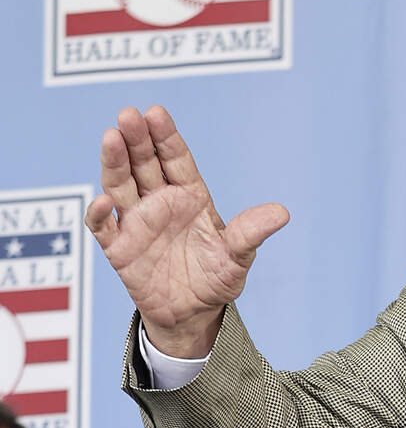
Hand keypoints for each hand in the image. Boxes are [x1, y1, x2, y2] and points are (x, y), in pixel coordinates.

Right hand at [85, 106, 288, 357]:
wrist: (193, 314)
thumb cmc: (216, 278)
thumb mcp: (238, 256)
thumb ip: (251, 233)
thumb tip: (282, 213)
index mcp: (191, 196)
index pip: (176, 159)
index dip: (166, 136)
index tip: (156, 112)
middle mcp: (161, 203)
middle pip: (146, 164)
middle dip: (137, 139)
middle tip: (128, 116)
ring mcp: (138, 223)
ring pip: (121, 185)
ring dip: (115, 162)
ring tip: (111, 138)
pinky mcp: (120, 248)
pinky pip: (104, 227)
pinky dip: (101, 213)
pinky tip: (105, 201)